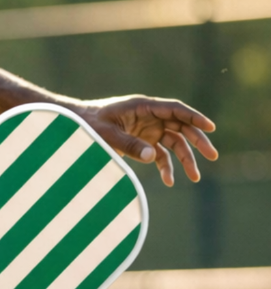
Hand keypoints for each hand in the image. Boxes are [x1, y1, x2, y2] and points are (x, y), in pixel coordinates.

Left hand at [77, 96, 217, 186]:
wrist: (76, 127)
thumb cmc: (89, 125)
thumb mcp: (107, 135)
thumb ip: (129, 144)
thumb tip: (153, 157)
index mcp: (143, 107)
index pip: (174, 110)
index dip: (194, 117)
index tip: (210, 127)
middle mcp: (150, 117)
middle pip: (180, 127)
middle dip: (197, 142)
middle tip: (212, 156)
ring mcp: (147, 130)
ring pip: (174, 143)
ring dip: (185, 159)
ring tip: (196, 177)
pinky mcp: (142, 143)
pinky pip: (159, 155)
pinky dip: (165, 167)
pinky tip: (168, 181)